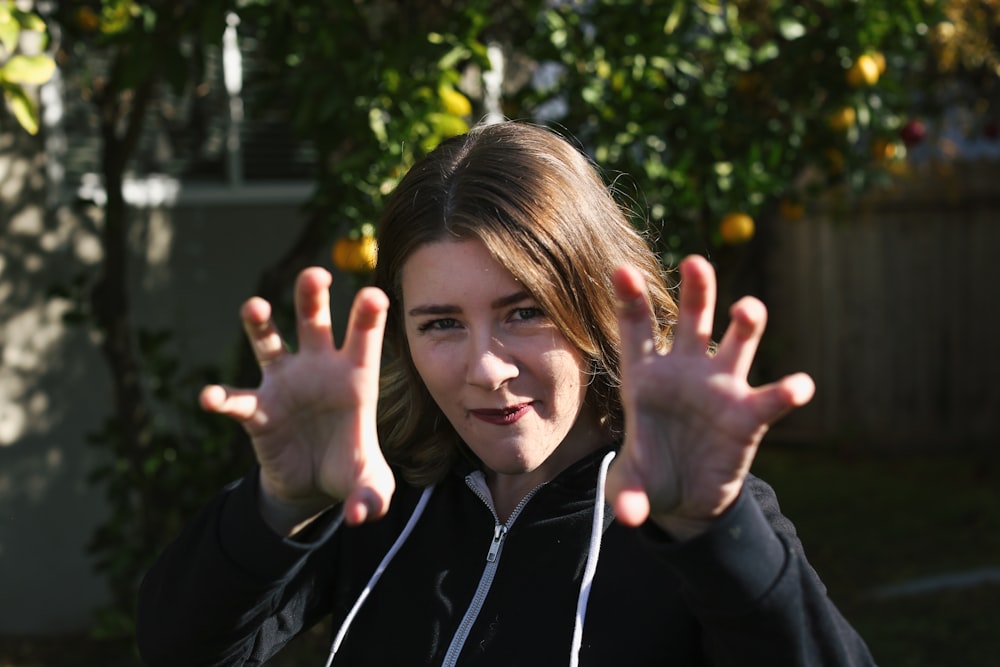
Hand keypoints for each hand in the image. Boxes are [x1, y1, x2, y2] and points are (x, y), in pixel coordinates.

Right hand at [199, 268, 394, 532]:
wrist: (312, 484)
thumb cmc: (349, 470)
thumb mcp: (369, 488)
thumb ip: (371, 498)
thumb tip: (360, 515)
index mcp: (355, 378)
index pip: (364, 340)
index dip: (368, 317)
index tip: (374, 294)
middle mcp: (318, 369)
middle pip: (315, 323)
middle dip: (313, 297)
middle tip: (314, 273)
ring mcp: (284, 384)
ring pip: (270, 344)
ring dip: (260, 325)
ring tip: (254, 308)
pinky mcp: (258, 409)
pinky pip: (237, 399)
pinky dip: (222, 398)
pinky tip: (210, 397)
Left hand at [604, 255, 814, 537]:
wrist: (684, 497)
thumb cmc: (650, 472)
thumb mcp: (633, 483)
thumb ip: (628, 493)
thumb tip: (626, 516)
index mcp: (645, 375)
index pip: (637, 329)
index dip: (631, 299)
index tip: (620, 270)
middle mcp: (685, 370)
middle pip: (692, 318)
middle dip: (697, 289)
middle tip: (695, 262)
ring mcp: (720, 387)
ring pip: (736, 342)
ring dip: (744, 323)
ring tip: (748, 308)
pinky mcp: (749, 414)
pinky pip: (771, 398)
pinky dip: (787, 391)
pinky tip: (799, 386)